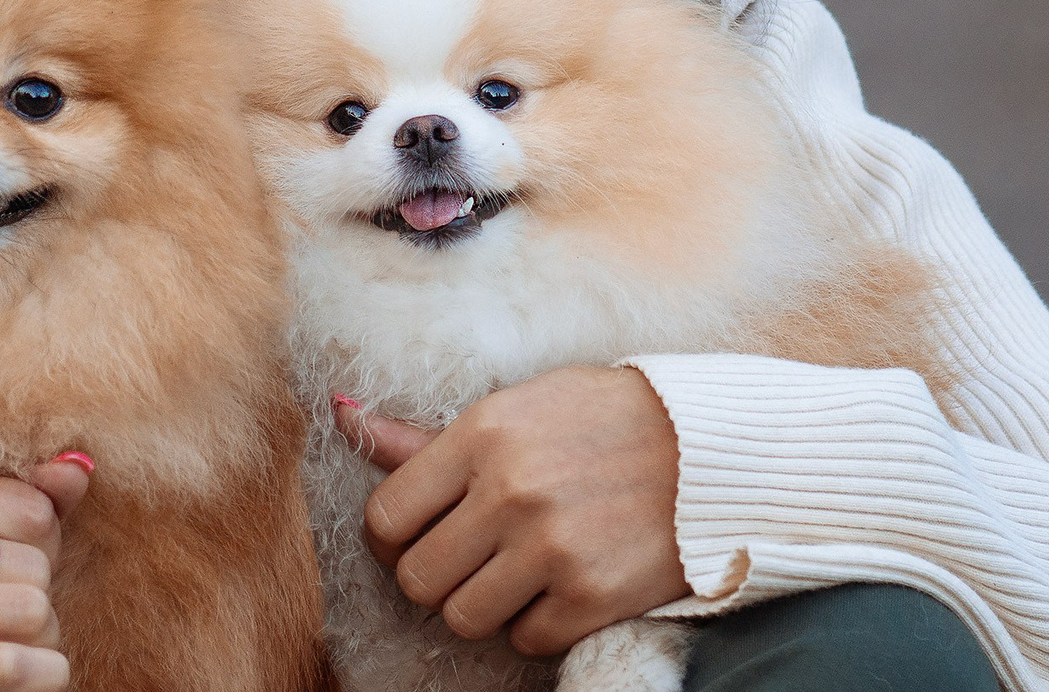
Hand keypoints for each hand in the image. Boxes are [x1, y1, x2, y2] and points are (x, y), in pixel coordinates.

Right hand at [0, 454, 92, 691]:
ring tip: (1, 634)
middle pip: (36, 565)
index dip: (39, 543)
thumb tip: (79, 467)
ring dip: (37, 635)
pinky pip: (11, 665)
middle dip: (34, 591)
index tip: (0, 561)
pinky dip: (39, 673)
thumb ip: (25, 493)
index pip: (34, 510)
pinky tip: (25, 670)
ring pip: (34, 612)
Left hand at [335, 366, 688, 655]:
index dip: (393, 538)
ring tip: (518, 572)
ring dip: (484, 605)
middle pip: (418, 579)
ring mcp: (551, 548)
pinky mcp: (591, 596)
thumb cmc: (599, 419)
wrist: (708, 447)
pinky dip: (538, 624)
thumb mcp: (513, 408)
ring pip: (463, 618)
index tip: (417, 537)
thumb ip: (425, 438)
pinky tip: (563, 584)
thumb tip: (341, 417)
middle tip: (473, 557)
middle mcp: (510, 492)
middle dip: (437, 576)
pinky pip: (526, 640)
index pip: (386, 517)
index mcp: (482, 436)